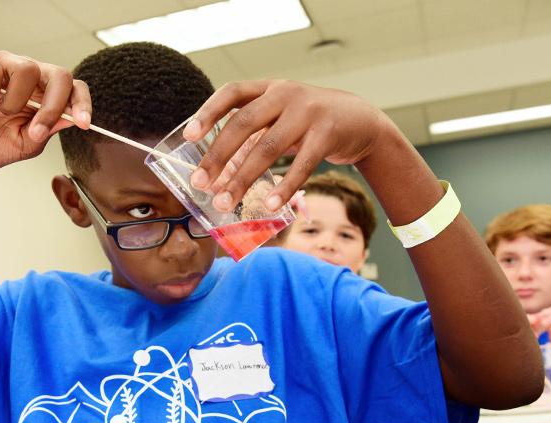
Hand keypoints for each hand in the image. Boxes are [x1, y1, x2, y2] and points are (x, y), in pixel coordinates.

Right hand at [0, 47, 91, 170]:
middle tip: (36, 130)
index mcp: (45, 97)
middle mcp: (29, 77)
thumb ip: (46, 132)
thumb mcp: (23, 146)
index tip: (83, 124)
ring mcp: (4, 65)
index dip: (82, 103)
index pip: (73, 89)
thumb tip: (68, 120)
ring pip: (28, 69)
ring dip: (15, 101)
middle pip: (60, 74)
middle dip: (54, 105)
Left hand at [182, 80, 382, 211]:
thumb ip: (254, 132)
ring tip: (225, 203)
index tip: (188, 136)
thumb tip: (216, 170)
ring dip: (243, 179)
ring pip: (268, 147)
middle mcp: (285, 94)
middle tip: (200, 183)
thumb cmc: (310, 122)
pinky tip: (270, 206)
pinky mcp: (328, 134)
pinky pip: (302, 165)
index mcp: (269, 88)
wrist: (361, 120)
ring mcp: (308, 112)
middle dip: (217, 156)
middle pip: (243, 124)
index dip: (208, 112)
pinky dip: (285, 187)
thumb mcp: (281, 115)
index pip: (231, 92)